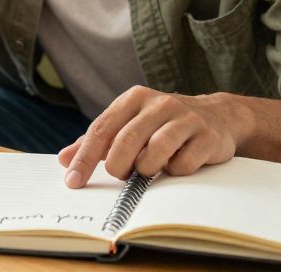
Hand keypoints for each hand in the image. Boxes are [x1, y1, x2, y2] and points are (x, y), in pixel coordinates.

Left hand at [58, 86, 243, 186]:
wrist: (216, 117)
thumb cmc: (162, 125)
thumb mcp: (129, 124)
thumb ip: (97, 141)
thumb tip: (64, 159)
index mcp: (134, 98)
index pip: (101, 129)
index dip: (85, 158)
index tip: (73, 181)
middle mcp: (159, 103)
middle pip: (126, 140)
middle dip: (117, 166)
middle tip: (121, 176)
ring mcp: (186, 118)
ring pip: (155, 151)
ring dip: (146, 170)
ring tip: (148, 170)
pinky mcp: (207, 136)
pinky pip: (183, 164)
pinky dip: (174, 172)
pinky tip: (176, 166)